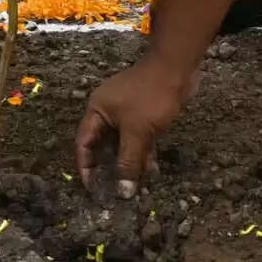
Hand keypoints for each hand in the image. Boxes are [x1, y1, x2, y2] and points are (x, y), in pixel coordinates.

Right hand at [75, 53, 194, 196]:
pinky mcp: (144, 115)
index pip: (84, 143)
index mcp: (97, 111)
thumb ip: (128, 161)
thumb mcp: (137, 132)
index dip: (86, 167)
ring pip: (124, 144)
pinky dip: (143, 154)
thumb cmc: (151, 96)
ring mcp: (127, 113)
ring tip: (136, 187)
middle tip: (116, 192)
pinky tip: (152, 171)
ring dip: (130, 164)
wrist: (177, 69)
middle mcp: (108, 112)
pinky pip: (138, 139)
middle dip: (110, 168)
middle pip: (103, 146)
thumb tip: (122, 191)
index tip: (93, 189)